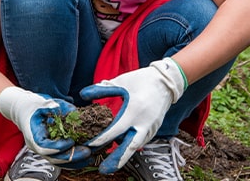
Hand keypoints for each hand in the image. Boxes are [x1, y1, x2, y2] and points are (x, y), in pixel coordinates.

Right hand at [0, 86, 91, 163]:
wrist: (23, 108)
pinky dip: (73, 159)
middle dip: (72, 156)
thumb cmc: (34, 104)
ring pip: (59, 161)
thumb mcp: (46, 102)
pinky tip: (86, 157)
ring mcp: (43, 150)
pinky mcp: (50, 149)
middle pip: (54, 158)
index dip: (59, 146)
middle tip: (88, 151)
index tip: (72, 141)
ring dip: (75, 161)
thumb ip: (59, 108)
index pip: (45, 147)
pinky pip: (62, 158)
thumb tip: (75, 113)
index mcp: (33, 135)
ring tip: (90, 157)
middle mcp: (37, 146)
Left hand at [80, 57, 186, 173]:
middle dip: (116, 160)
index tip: (91, 144)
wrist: (166, 82)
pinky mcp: (154, 129)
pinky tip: (122, 149)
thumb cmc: (141, 80)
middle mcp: (144, 122)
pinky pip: (141, 140)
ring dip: (123, 154)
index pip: (116, 129)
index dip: (102, 138)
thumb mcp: (121, 81)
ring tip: (110, 164)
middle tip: (103, 170)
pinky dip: (131, 145)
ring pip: (135, 146)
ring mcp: (151, 127)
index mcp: (135, 109)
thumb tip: (83, 94)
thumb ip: (102, 89)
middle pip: (129, 147)